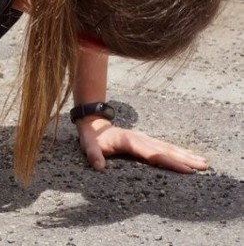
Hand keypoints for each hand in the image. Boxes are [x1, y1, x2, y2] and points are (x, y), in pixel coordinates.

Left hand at [76, 117, 207, 173]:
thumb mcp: (88, 145)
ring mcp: (144, 138)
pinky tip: (190, 156)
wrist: (93, 122)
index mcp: (130, 141)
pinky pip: (164, 146)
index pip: (153, 154)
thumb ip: (93, 155)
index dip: (169, 162)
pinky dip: (178, 151)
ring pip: (168, 147)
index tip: (186, 170)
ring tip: (203, 162)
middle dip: (185, 159)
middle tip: (204, 166)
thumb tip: (99, 167)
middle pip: (166, 150)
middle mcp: (140, 138)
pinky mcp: (146, 140)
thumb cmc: (92, 137)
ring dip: (186, 154)